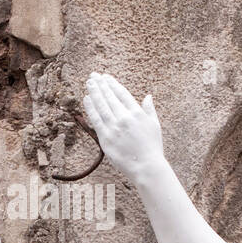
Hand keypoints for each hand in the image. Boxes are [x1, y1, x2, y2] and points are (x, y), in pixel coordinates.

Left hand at [82, 72, 165, 186]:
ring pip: (101, 105)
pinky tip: (86, 98)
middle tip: (93, 75)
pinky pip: (95, 119)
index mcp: (137, 113)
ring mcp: (114, 128)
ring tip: (89, 83)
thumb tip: (148, 96)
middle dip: (100, 85)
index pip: (122, 94)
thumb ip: (149, 109)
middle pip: (109, 97)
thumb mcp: (155, 125)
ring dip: (94, 92)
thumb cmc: (152, 147)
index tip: (106, 77)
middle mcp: (124, 118)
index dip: (112, 84)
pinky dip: (90, 108)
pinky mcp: (105, 138)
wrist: (146, 166)